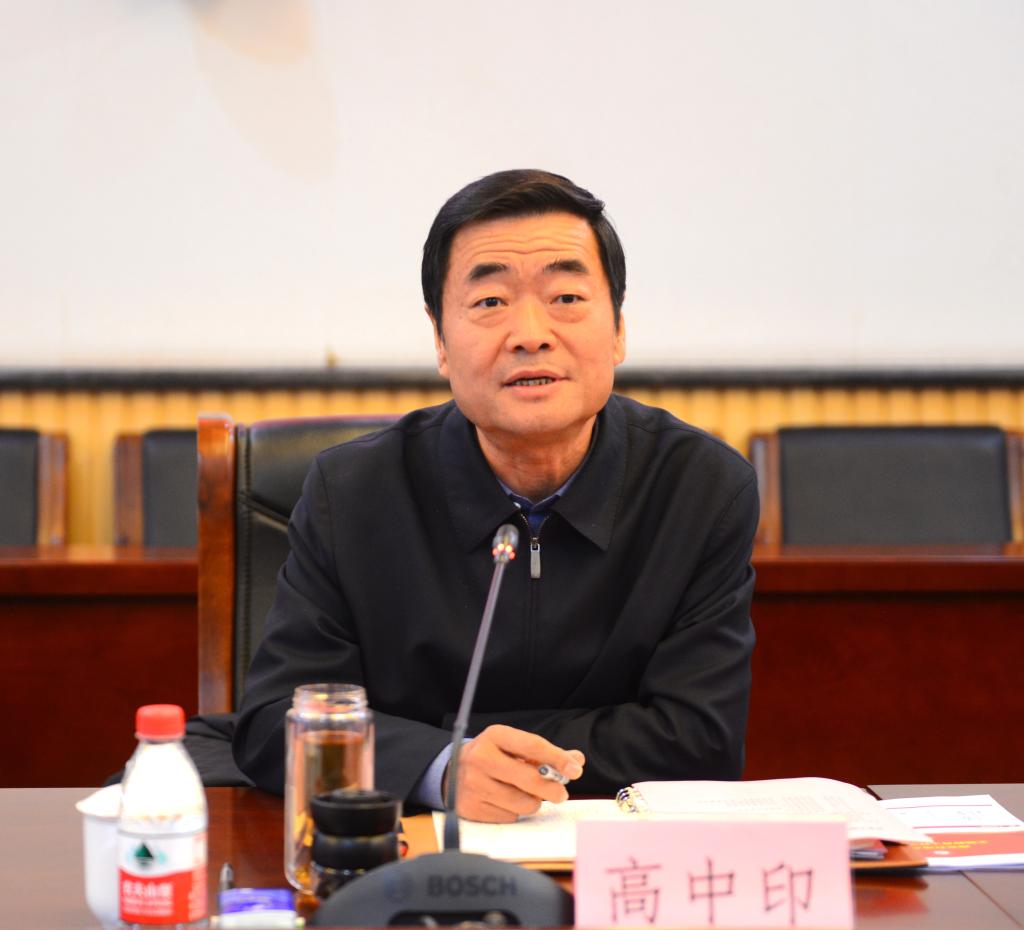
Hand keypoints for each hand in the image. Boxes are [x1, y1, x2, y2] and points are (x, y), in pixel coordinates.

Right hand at [446, 724, 584, 822]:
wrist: (450, 772)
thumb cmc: (492, 757)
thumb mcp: (513, 746)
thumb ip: (545, 753)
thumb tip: (576, 760)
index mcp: (495, 736)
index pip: (533, 746)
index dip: (558, 758)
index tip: (575, 769)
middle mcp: (481, 758)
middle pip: (530, 779)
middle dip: (552, 789)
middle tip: (561, 793)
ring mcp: (474, 784)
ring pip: (522, 803)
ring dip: (533, 802)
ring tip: (529, 795)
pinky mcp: (472, 808)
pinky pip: (508, 817)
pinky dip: (514, 812)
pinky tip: (507, 801)